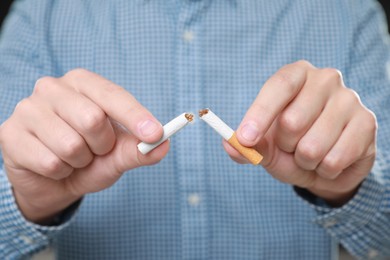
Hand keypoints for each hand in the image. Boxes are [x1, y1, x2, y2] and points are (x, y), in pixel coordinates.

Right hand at [0, 69, 168, 222]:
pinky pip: (50, 162)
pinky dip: (61, 172)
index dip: (135, 115)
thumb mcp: (117, 155)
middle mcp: (52, 88)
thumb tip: (164, 145)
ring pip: (71, 145)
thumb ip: (138, 149)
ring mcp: (28, 108)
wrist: (54, 181)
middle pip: (92, 119)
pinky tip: (54, 165)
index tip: (155, 133)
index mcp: (83, 83)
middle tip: (95, 150)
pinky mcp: (10, 134)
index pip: (113, 95)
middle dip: (102, 146)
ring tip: (73, 158)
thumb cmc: (89, 159)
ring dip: (81, 161)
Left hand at [224, 60, 376, 205]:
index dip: (260, 114)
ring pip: (312, 146)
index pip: (279, 86)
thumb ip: (248, 145)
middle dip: (285, 147)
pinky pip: (334, 160)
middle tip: (292, 146)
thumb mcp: (267, 146)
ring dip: (305, 162)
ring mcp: (349, 100)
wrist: (328, 163)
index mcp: (296, 75)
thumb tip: (231, 146)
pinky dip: (324, 170)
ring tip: (310, 155)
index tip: (245, 139)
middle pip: (292, 121)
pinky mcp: (367, 123)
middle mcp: (325, 79)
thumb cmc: (292, 147)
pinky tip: (329, 161)